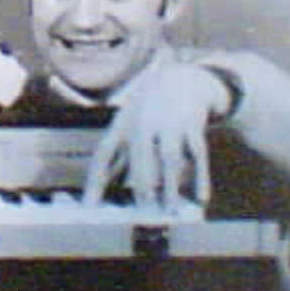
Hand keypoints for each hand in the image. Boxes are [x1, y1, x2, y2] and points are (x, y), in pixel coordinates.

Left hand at [82, 63, 226, 207]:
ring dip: (170, 186)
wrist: (179, 79)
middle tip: (143, 211)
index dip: (95, 180)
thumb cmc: (147, 112)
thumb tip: (102, 193)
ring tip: (170, 211)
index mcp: (121, 125)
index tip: (89, 207)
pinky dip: (200, 177)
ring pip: (170, 158)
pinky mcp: (192, 125)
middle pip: (140, 155)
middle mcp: (143, 122)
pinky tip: (200, 198)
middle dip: (141, 183)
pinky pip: (197, 155)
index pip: (104, 154)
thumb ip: (119, 158)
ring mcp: (169, 122)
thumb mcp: (128, 126)